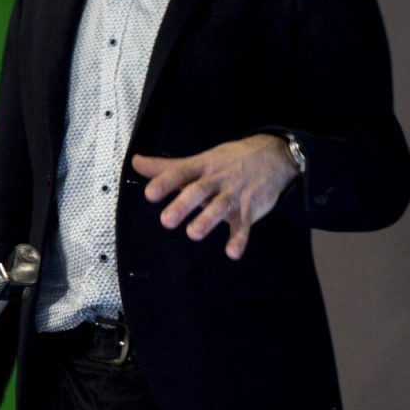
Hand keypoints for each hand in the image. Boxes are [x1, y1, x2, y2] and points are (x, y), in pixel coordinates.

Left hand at [131, 134, 299, 260]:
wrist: (274, 156)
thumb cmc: (229, 161)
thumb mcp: (200, 159)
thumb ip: (167, 167)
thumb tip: (135, 163)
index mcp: (201, 167)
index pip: (180, 173)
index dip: (165, 183)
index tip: (150, 193)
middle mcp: (216, 180)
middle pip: (198, 191)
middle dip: (183, 205)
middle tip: (166, 220)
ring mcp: (234, 195)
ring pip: (220, 208)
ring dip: (207, 221)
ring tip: (193, 233)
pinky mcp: (249, 210)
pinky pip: (244, 226)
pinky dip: (239, 240)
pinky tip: (232, 252)